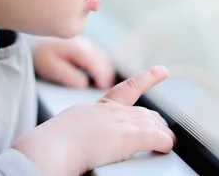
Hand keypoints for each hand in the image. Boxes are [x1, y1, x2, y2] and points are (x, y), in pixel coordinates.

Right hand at [13, 66, 175, 175]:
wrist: (52, 147)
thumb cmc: (52, 144)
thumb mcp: (70, 128)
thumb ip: (82, 130)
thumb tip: (78, 142)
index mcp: (97, 108)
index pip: (127, 89)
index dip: (147, 78)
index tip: (161, 71)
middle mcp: (112, 111)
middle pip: (145, 112)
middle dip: (155, 123)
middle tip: (161, 135)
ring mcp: (122, 121)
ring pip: (154, 124)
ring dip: (161, 135)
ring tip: (164, 145)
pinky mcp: (131, 136)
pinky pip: (158, 137)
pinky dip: (165, 143)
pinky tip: (166, 148)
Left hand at [32, 36, 114, 89]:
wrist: (34, 41)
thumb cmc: (42, 55)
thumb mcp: (52, 68)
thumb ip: (69, 77)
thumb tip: (84, 84)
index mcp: (80, 49)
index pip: (98, 66)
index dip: (103, 79)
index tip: (104, 89)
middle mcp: (86, 44)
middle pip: (104, 61)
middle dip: (107, 76)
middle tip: (105, 90)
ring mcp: (86, 43)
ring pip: (103, 58)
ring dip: (105, 71)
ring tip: (102, 85)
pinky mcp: (85, 45)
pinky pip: (99, 56)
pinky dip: (101, 66)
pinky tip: (97, 76)